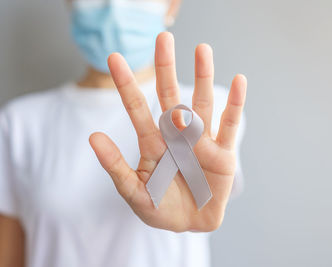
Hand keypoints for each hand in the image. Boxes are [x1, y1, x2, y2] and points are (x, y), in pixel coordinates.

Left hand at [89, 32, 246, 231]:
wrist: (191, 224)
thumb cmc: (160, 208)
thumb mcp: (134, 192)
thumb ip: (115, 167)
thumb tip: (93, 136)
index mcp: (154, 142)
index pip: (138, 108)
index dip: (126, 85)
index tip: (114, 59)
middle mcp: (177, 135)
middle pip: (171, 96)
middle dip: (165, 69)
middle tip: (163, 38)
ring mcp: (201, 141)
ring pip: (202, 104)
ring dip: (203, 77)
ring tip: (202, 49)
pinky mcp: (223, 153)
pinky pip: (229, 125)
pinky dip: (235, 104)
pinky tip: (238, 81)